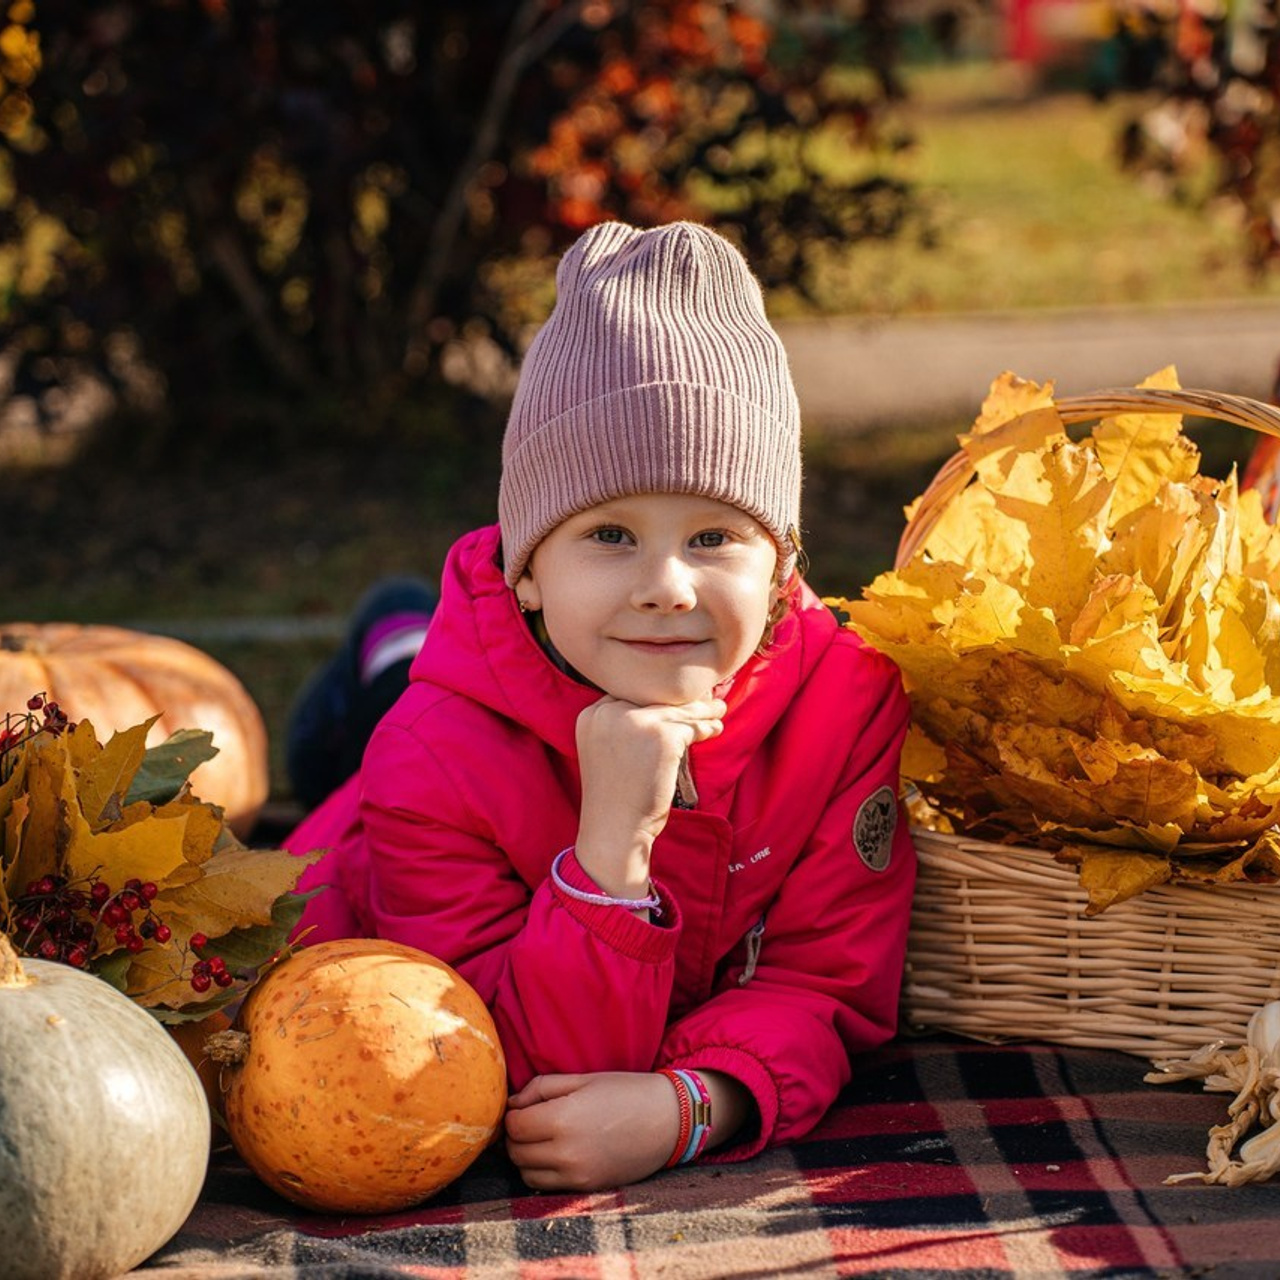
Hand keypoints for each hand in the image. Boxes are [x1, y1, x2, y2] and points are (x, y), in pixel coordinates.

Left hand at [505, 1072, 678, 1190]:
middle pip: (516, 1153)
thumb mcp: (583, 1079)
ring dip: (527, 1158)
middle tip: (530, 1121)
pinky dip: (544, 1173)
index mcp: (562, 1118)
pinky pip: (549, 1186)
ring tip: (543, 1139)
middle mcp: (566, 1152)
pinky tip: (559, 1154)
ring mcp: (577, 1175)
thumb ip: (542, 1088)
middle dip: (517, 1136)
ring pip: (527, 1175)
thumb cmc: (626, 1092)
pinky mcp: (587, 1189)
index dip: (513, 1115)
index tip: (523, 1107)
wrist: (668, 1120)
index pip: (514, 1126)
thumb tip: (512, 1103)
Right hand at [574, 695, 725, 896]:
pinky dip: (706, 728)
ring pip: (676, 710)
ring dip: (701, 711)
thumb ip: (622, 726)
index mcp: (592, 715)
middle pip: (656, 698)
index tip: (677, 700)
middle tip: (706, 699)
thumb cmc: (615, 798)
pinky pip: (690, 726)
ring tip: (718, 711)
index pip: (631, 694)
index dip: (657, 696)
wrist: (615, 829)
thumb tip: (662, 707)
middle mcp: (609, 711)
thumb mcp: (607, 751)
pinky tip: (715, 730)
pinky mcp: (661, 734)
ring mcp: (635, 721)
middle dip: (682, 700)